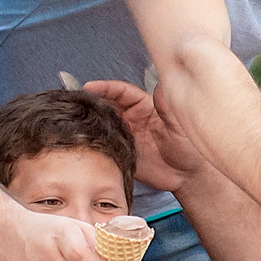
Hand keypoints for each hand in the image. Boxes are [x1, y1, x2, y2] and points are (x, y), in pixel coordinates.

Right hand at [85, 79, 203, 194]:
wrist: (186, 176)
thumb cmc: (188, 147)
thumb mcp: (179, 125)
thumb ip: (167, 107)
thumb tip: (161, 85)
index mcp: (143, 106)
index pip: (121, 91)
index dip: (105, 87)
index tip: (90, 86)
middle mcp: (130, 117)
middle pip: (105, 104)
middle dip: (90, 100)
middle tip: (74, 101)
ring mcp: (123, 135)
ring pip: (100, 122)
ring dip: (87, 119)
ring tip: (72, 117)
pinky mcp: (119, 152)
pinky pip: (102, 144)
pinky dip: (91, 140)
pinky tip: (80, 138)